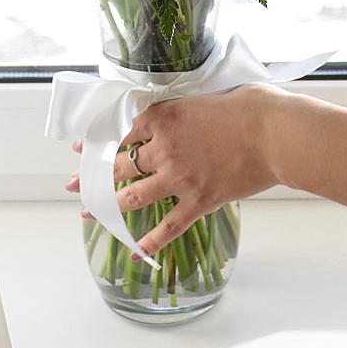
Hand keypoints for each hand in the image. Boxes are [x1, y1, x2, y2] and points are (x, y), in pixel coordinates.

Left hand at [65, 82, 283, 257]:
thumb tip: (183, 112)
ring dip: (109, 206)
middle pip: (119, 165)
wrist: (274, 132)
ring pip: (134, 196)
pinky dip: (150, 243)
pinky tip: (136, 252)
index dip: (98, 140)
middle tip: (72, 183)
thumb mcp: (208, 95)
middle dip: (90, 176)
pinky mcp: (199, 201)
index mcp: (165, 116)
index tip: (81, 148)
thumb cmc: (249, 106)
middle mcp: (164, 148)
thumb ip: (187, 107)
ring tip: (90, 213)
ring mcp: (179, 177)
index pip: (121, 130)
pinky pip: (168, 227)